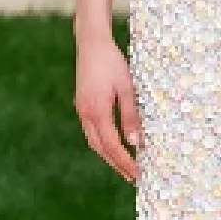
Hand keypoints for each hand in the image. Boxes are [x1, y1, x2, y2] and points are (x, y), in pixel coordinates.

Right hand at [74, 30, 142, 182]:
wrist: (91, 43)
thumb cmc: (112, 62)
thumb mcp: (127, 87)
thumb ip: (130, 115)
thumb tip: (135, 143)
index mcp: (97, 111)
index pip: (112, 146)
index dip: (125, 162)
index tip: (138, 174)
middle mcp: (86, 114)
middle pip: (100, 148)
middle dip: (116, 164)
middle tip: (133, 177)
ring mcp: (82, 109)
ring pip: (94, 141)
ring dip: (109, 155)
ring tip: (125, 166)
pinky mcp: (82, 104)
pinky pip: (92, 131)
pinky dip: (103, 142)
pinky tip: (113, 144)